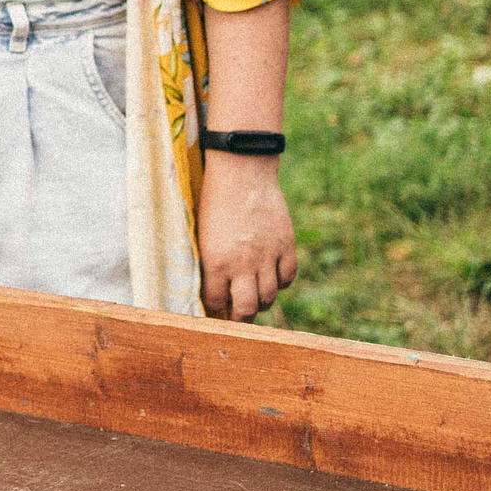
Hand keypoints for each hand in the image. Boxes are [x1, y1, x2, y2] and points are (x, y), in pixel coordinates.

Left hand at [197, 152, 296, 320]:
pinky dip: (281, 282)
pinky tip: (272, 277)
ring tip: (256, 297)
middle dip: (242, 318)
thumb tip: (212, 286)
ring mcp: (267, 256)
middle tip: (239, 316)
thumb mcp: (202, 233)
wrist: (242, 172)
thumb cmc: (214, 200)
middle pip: (247, 310)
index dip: (215, 305)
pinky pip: (288, 277)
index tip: (216, 304)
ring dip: (262, 301)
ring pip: (269, 297)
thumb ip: (209, 261)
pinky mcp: (286, 245)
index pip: (216, 302)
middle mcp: (243, 264)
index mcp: (216, 261)